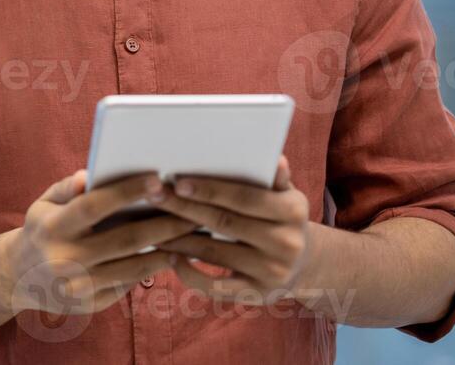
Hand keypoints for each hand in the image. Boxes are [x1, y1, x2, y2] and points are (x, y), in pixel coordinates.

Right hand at [4, 170, 194, 316]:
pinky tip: (171, 254)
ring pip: (133, 266)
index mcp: (52, 228)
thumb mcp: (44, 204)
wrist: (19, 277)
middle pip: (124, 239)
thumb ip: (67, 188)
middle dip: (163, 223)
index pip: (94, 206)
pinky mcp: (90, 305)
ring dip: (166, 249)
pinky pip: (128, 284)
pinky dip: (152, 269)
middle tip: (192, 209)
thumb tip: (90, 174)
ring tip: (191, 232)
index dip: (126, 193)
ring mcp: (78, 286)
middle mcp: (64, 259)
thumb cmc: (41, 229)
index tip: (158, 180)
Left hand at [151, 156, 310, 304]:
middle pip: (224, 222)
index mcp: (292, 211)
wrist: (303, 263)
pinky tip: (170, 257)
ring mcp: (272, 272)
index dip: (210, 190)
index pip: (245, 197)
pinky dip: (190, 274)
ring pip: (214, 253)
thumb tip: (275, 159)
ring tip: (151, 225)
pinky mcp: (257, 294)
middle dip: (184, 209)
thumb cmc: (280, 216)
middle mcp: (286, 243)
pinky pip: (216, 286)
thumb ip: (273, 178)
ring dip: (178, 239)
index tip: (178, 182)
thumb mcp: (284, 194)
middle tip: (153, 197)